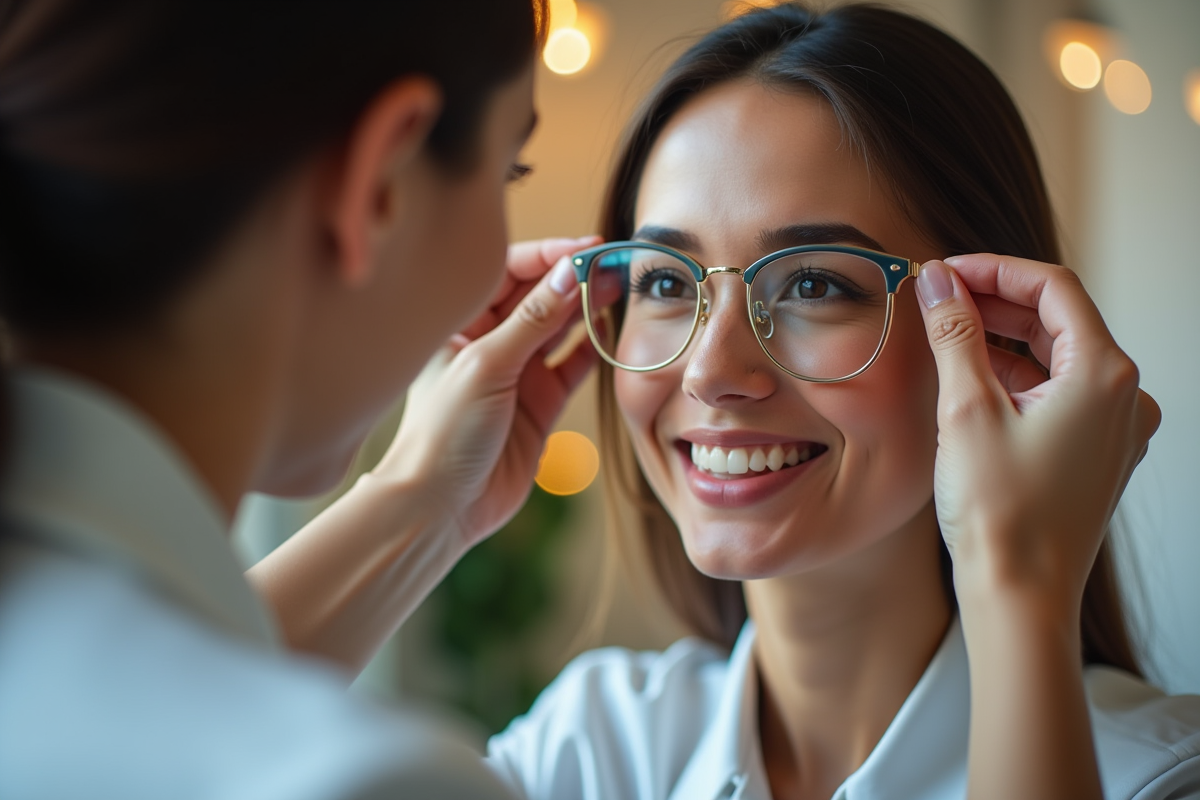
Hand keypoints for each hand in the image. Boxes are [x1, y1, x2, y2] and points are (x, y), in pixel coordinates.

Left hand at [370, 235, 600, 552]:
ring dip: (587, 307)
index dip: (550, 256)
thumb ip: (533, 319)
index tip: (589, 248)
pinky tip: (610, 327)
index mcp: (461, 322)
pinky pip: (572, 366)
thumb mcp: (487, 364)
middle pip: (539, 296)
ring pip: (560, 328)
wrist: (442, 507)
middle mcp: (489, 342)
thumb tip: (570, 271)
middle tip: (615, 263)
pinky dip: (592, 347)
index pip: (511, 272)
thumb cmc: (444, 432)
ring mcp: (517, 373)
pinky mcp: (540, 404)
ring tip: (619, 286)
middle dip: (574, 277)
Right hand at [915, 254, 1160, 799]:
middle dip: (995, 302)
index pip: (1053, 288)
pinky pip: (1058, 393)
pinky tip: (970, 377)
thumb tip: (938, 280)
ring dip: (1002, 338)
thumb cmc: (1001, 513)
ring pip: (1056, 357)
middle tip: (937, 295)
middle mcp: (1123, 396)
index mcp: (1105, 375)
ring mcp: (1114, 428)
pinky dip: (1016, 376)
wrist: (1019, 596)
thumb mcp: (967, 410)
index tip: (945, 270)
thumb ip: (954, 334)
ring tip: (945, 332)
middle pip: (1058, 320)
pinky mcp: (1095, 454)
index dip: (994, 269)